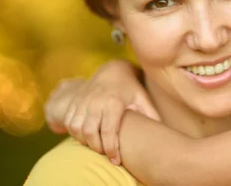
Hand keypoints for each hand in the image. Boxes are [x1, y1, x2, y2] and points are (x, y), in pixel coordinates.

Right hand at [44, 60, 159, 164]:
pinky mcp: (75, 101)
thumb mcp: (142, 98)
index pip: (108, 131)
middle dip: (97, 148)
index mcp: (113, 102)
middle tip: (106, 153)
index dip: (111, 149)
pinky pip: (69, 122)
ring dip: (84, 141)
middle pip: (90, 133)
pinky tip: (86, 137)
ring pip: (76, 128)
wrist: (112, 69)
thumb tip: (162, 131)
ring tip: (97, 145)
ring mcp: (83, 101)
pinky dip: (74, 133)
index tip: (116, 160)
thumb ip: (151, 114)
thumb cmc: (130, 87)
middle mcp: (95, 102)